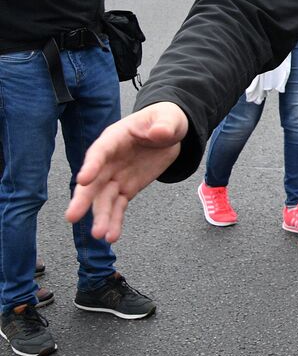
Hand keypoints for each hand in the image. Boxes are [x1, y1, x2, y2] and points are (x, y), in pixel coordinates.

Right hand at [67, 102, 188, 242]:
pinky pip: (118, 207)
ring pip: (104, 199)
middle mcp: (109, 161)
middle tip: (72, 217)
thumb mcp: (168, 119)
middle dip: (83, 199)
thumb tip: (160, 132)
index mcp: (114, 139)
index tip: (83, 180)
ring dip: (100, 216)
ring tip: (100, 235)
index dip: (91, 165)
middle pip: (93, 181)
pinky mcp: (126, 189)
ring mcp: (116, 176)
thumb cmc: (163, 121)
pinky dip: (115, 221)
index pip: (99, 152)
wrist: (168, 133)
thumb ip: (164, 125)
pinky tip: (112, 236)